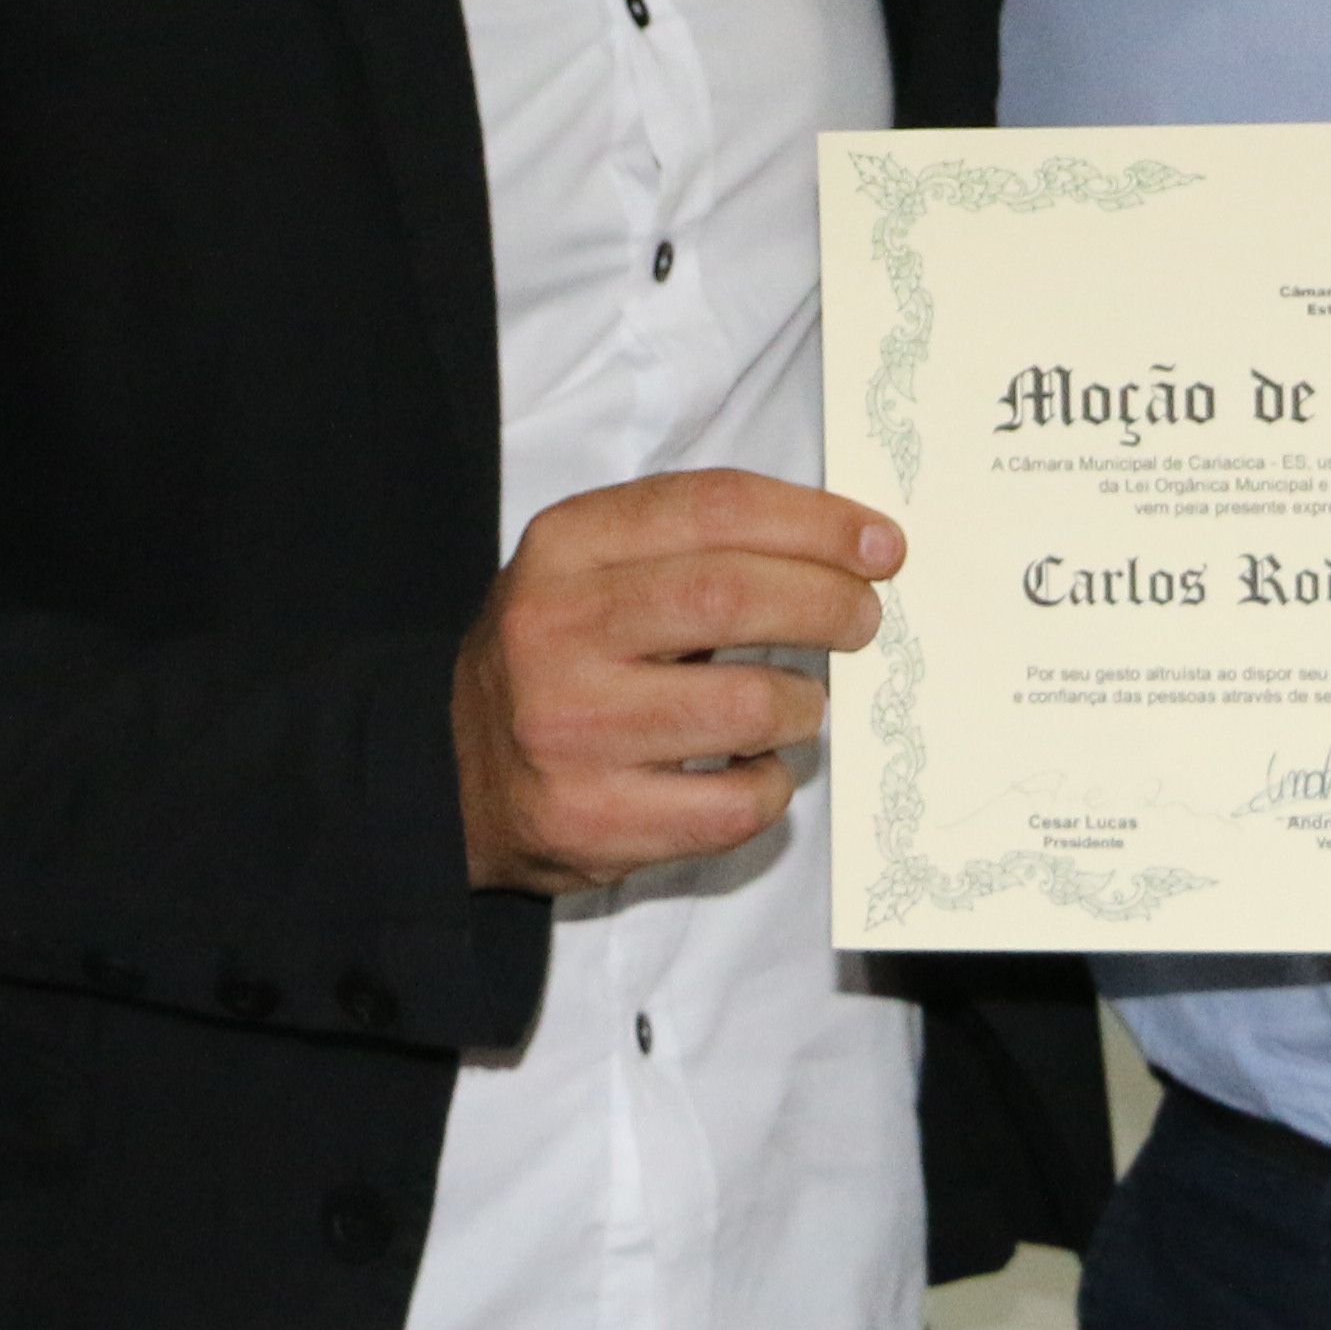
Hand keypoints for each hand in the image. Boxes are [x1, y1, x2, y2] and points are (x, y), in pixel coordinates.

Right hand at [451, 471, 899, 894]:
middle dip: (827, 601)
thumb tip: (846, 550)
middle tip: (864, 618)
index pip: (712, 508)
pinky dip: (772, 784)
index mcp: (564, 548)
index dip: (815, 522)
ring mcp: (571, 732)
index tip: (880, 544)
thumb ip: (693, 547)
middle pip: (730, 596)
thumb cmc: (557, 660)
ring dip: (805, 704)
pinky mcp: (593, 821)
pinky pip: (733, 804)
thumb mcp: (591, 570)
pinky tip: (756, 769)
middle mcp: (556, 631)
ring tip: (804, 705)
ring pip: (746, 706)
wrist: (450, 774)